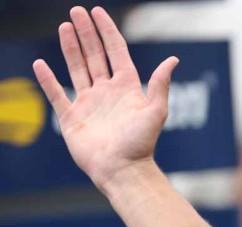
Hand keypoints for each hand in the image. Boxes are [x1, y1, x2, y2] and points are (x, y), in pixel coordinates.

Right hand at [31, 6, 178, 191]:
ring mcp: (89, 103)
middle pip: (95, 56)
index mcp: (127, 88)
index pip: (116, 52)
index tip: (97, 12)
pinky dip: (48, 80)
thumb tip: (173, 59)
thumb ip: (160, 84)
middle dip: (86, 34)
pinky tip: (41, 64)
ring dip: (70, 48)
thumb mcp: (156, 111)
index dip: (107, 31)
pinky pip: (57, 94)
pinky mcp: (72, 117)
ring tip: (64, 27)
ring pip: (77, 69)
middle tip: (76, 12)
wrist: (122, 169)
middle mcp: (107, 92)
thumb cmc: (141, 143)